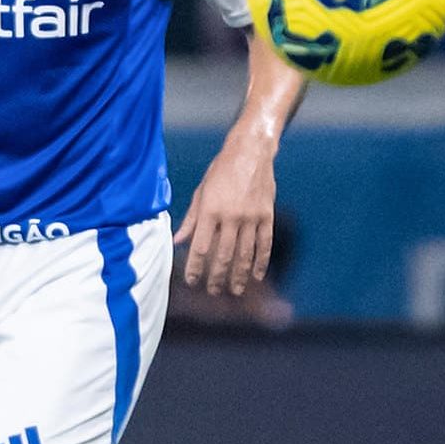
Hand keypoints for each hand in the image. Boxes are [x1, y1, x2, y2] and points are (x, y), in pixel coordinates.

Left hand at [174, 129, 276, 295]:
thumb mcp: (201, 192)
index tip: (192, 282)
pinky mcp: (267, 215)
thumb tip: (177, 242)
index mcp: (210, 210)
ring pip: (245, 254)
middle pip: (223, 255)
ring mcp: (251, 216)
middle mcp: (231, 216)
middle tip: (213, 291)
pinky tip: (256, 276)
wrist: (250, 152)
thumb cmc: (221, 171)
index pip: (201, 247)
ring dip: (239, 275)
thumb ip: (191, 220)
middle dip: (217, 277)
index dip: (196, 268)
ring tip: (235, 290)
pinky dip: (261, 262)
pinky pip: (264, 244)